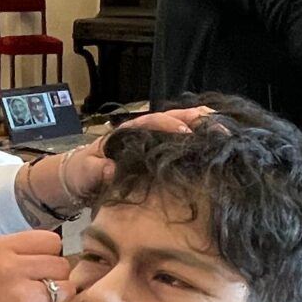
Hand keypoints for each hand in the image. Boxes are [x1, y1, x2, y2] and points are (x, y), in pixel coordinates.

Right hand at [0, 231, 72, 301]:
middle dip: (55, 278)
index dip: (50, 255)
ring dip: (56, 299)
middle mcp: (10, 268)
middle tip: (37, 290)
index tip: (42, 266)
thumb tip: (53, 252)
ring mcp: (22, 295)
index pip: (50, 240)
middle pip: (61, 264)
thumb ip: (18, 254)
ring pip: (66, 288)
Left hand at [44, 106, 213, 212]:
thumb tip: (110, 169)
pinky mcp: (159, 157)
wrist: (75, 181)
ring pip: (181, 128)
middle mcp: (143, 133)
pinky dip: (199, 141)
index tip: (185, 131)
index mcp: (126, 133)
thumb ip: (94, 171)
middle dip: (196, 119)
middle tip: (220, 124)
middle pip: (173, 119)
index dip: (168, 125)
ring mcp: (152, 143)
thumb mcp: (83, 173)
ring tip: (227, 129)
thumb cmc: (80, 173)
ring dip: (202, 127)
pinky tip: (218, 146)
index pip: (150, 124)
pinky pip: (181, 145)